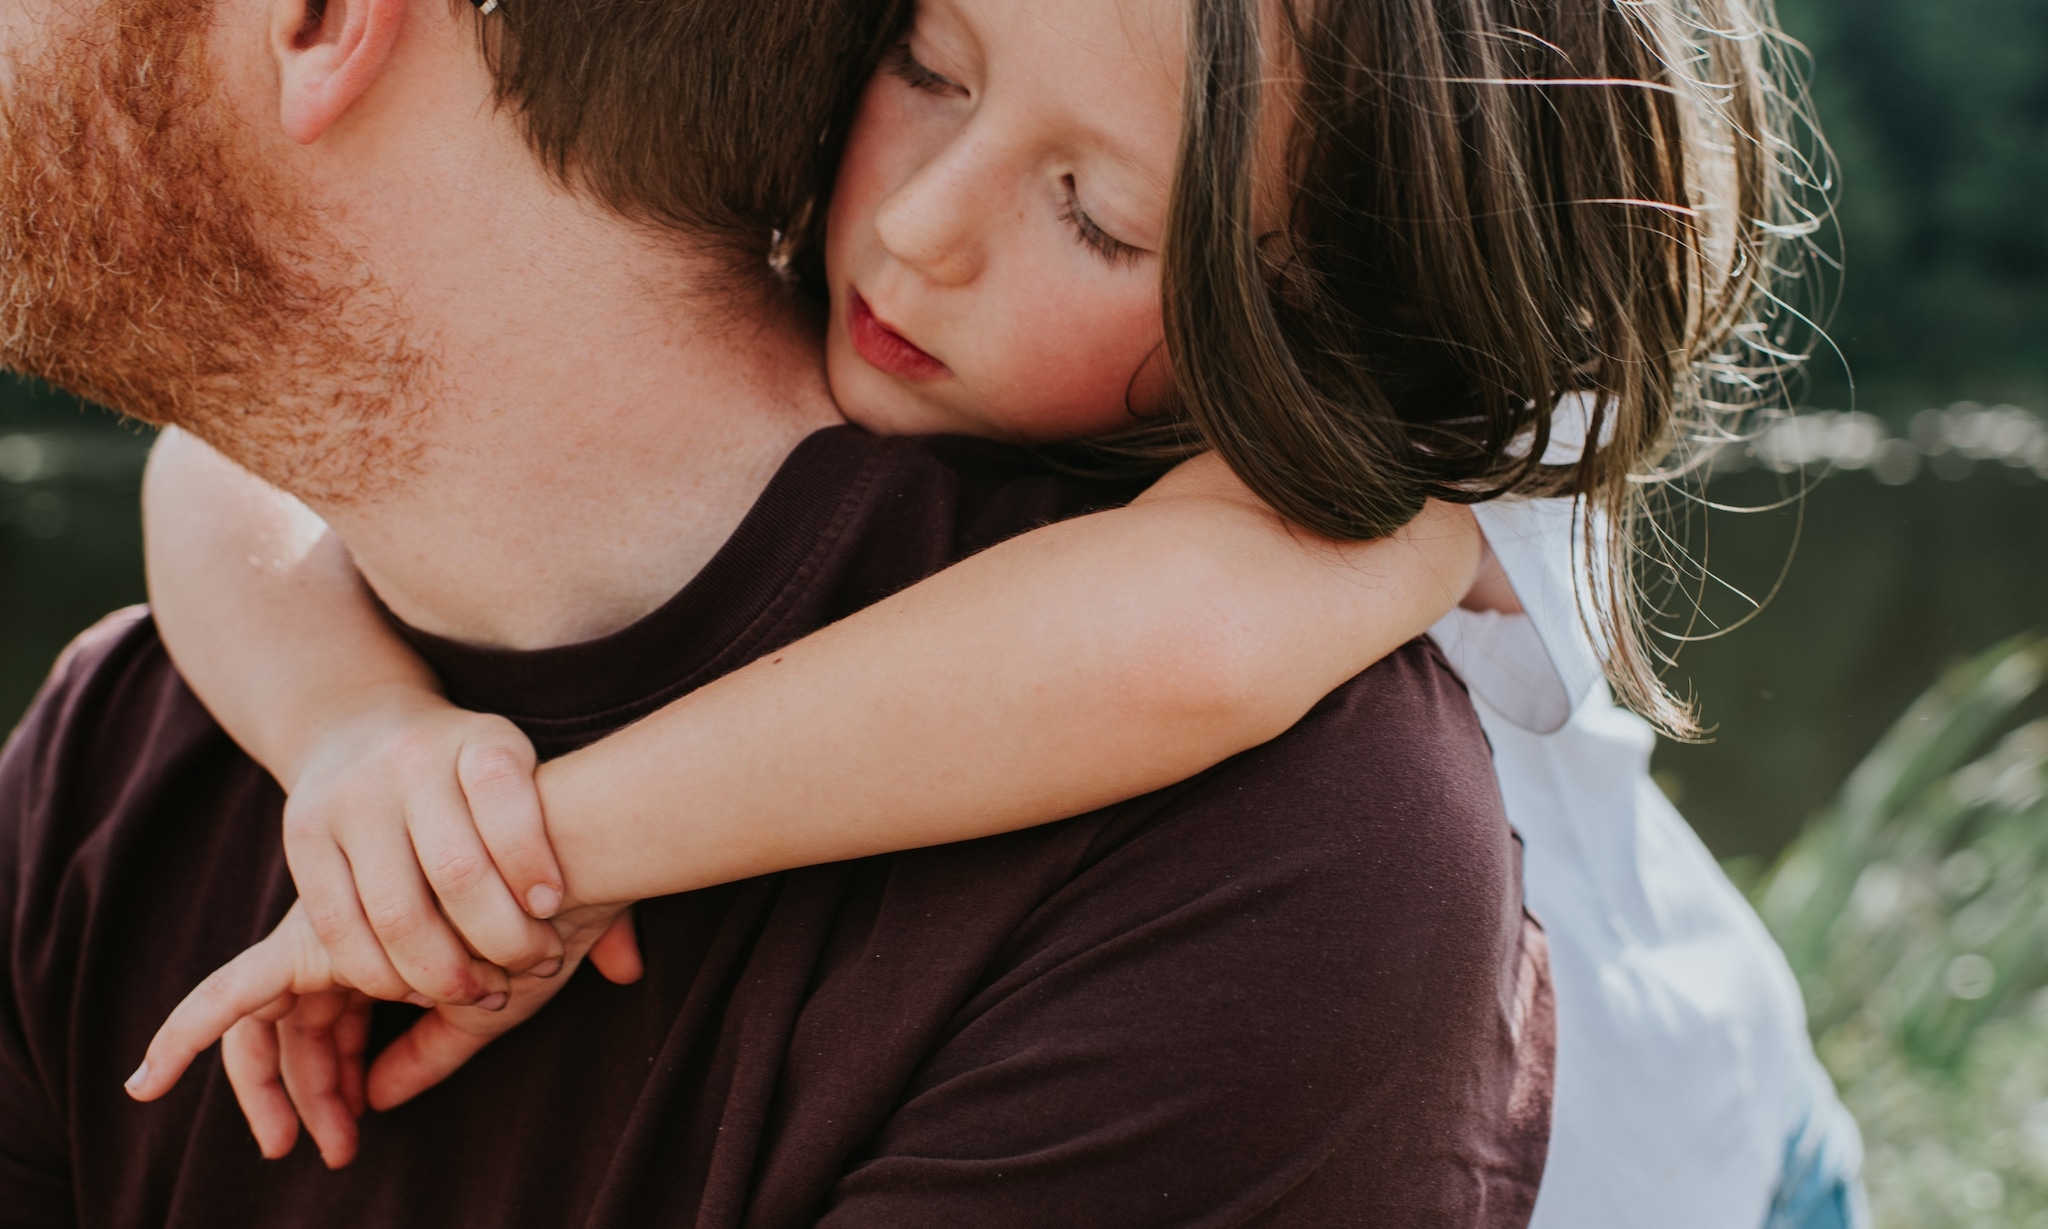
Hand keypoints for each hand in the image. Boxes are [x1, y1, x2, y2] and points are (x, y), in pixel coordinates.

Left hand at [127, 900, 643, 1166]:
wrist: (568, 845)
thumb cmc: (546, 916)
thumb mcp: (492, 1002)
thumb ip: (433, 1049)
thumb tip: (378, 1100)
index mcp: (389, 944)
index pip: (329, 1028)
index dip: (330, 1086)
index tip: (347, 1136)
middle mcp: (350, 933)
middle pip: (294, 1029)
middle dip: (306, 1093)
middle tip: (330, 1150)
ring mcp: (327, 931)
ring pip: (264, 1028)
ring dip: (271, 1089)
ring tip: (300, 1144)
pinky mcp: (311, 939)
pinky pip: (229, 999)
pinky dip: (185, 1036)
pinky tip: (151, 1080)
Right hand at [281, 693, 571, 1006]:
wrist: (361, 727)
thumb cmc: (477, 783)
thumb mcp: (533, 788)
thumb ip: (583, 869)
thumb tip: (630, 970)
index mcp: (479, 739)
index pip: (505, 794)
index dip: (532, 858)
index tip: (552, 908)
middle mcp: (409, 762)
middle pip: (455, 870)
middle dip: (500, 939)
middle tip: (529, 968)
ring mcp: (350, 799)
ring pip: (396, 912)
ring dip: (443, 973)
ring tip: (479, 990)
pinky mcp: (303, 837)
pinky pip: (340, 927)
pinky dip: (381, 973)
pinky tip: (418, 986)